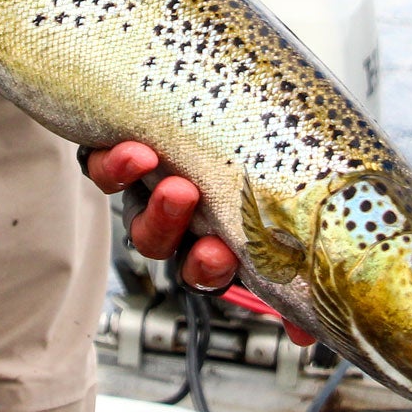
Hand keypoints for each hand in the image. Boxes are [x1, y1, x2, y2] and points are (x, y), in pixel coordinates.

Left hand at [83, 142, 314, 345]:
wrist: (197, 78)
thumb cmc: (256, 129)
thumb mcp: (292, 175)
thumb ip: (307, 239)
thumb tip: (308, 334)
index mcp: (219, 231)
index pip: (222, 273)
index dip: (235, 285)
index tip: (257, 289)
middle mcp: (180, 219)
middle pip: (178, 255)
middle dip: (198, 259)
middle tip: (214, 249)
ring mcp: (146, 189)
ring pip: (143, 222)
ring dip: (161, 216)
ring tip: (178, 191)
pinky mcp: (113, 154)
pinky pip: (103, 170)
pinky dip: (116, 168)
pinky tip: (135, 154)